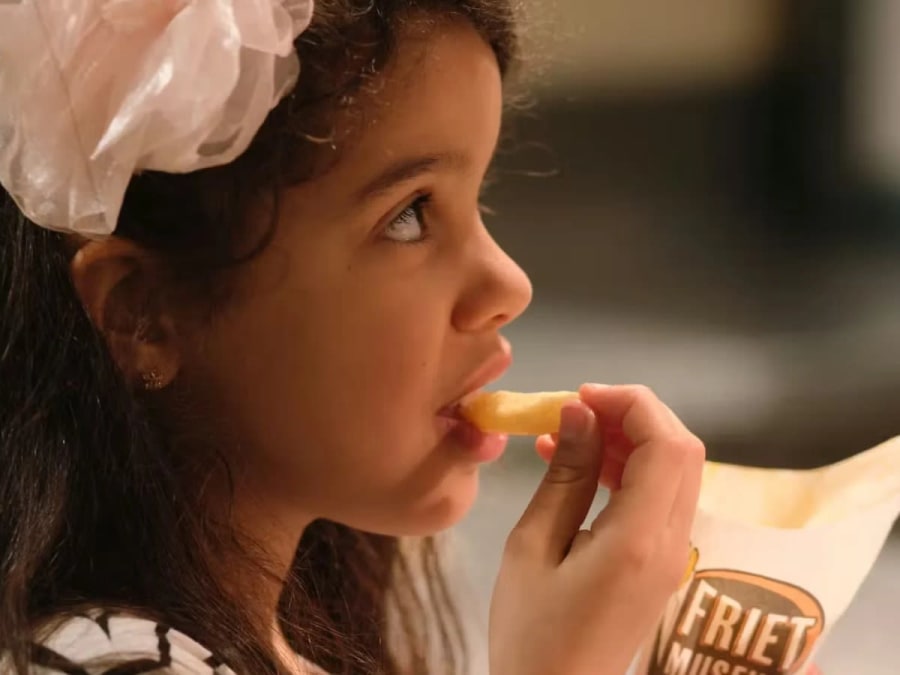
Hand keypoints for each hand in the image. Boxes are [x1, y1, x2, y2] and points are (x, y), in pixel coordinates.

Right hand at [489, 384, 704, 674]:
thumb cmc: (531, 634)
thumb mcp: (532, 547)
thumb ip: (563, 475)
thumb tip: (577, 413)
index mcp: (640, 540)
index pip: (667, 445)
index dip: (631, 404)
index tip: (581, 396)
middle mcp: (672, 545)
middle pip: (681, 451)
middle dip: (633, 415)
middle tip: (575, 411)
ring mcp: (673, 557)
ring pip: (674, 471)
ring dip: (629, 441)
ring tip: (567, 435)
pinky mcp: (662, 565)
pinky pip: (660, 498)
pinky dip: (629, 471)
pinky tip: (581, 467)